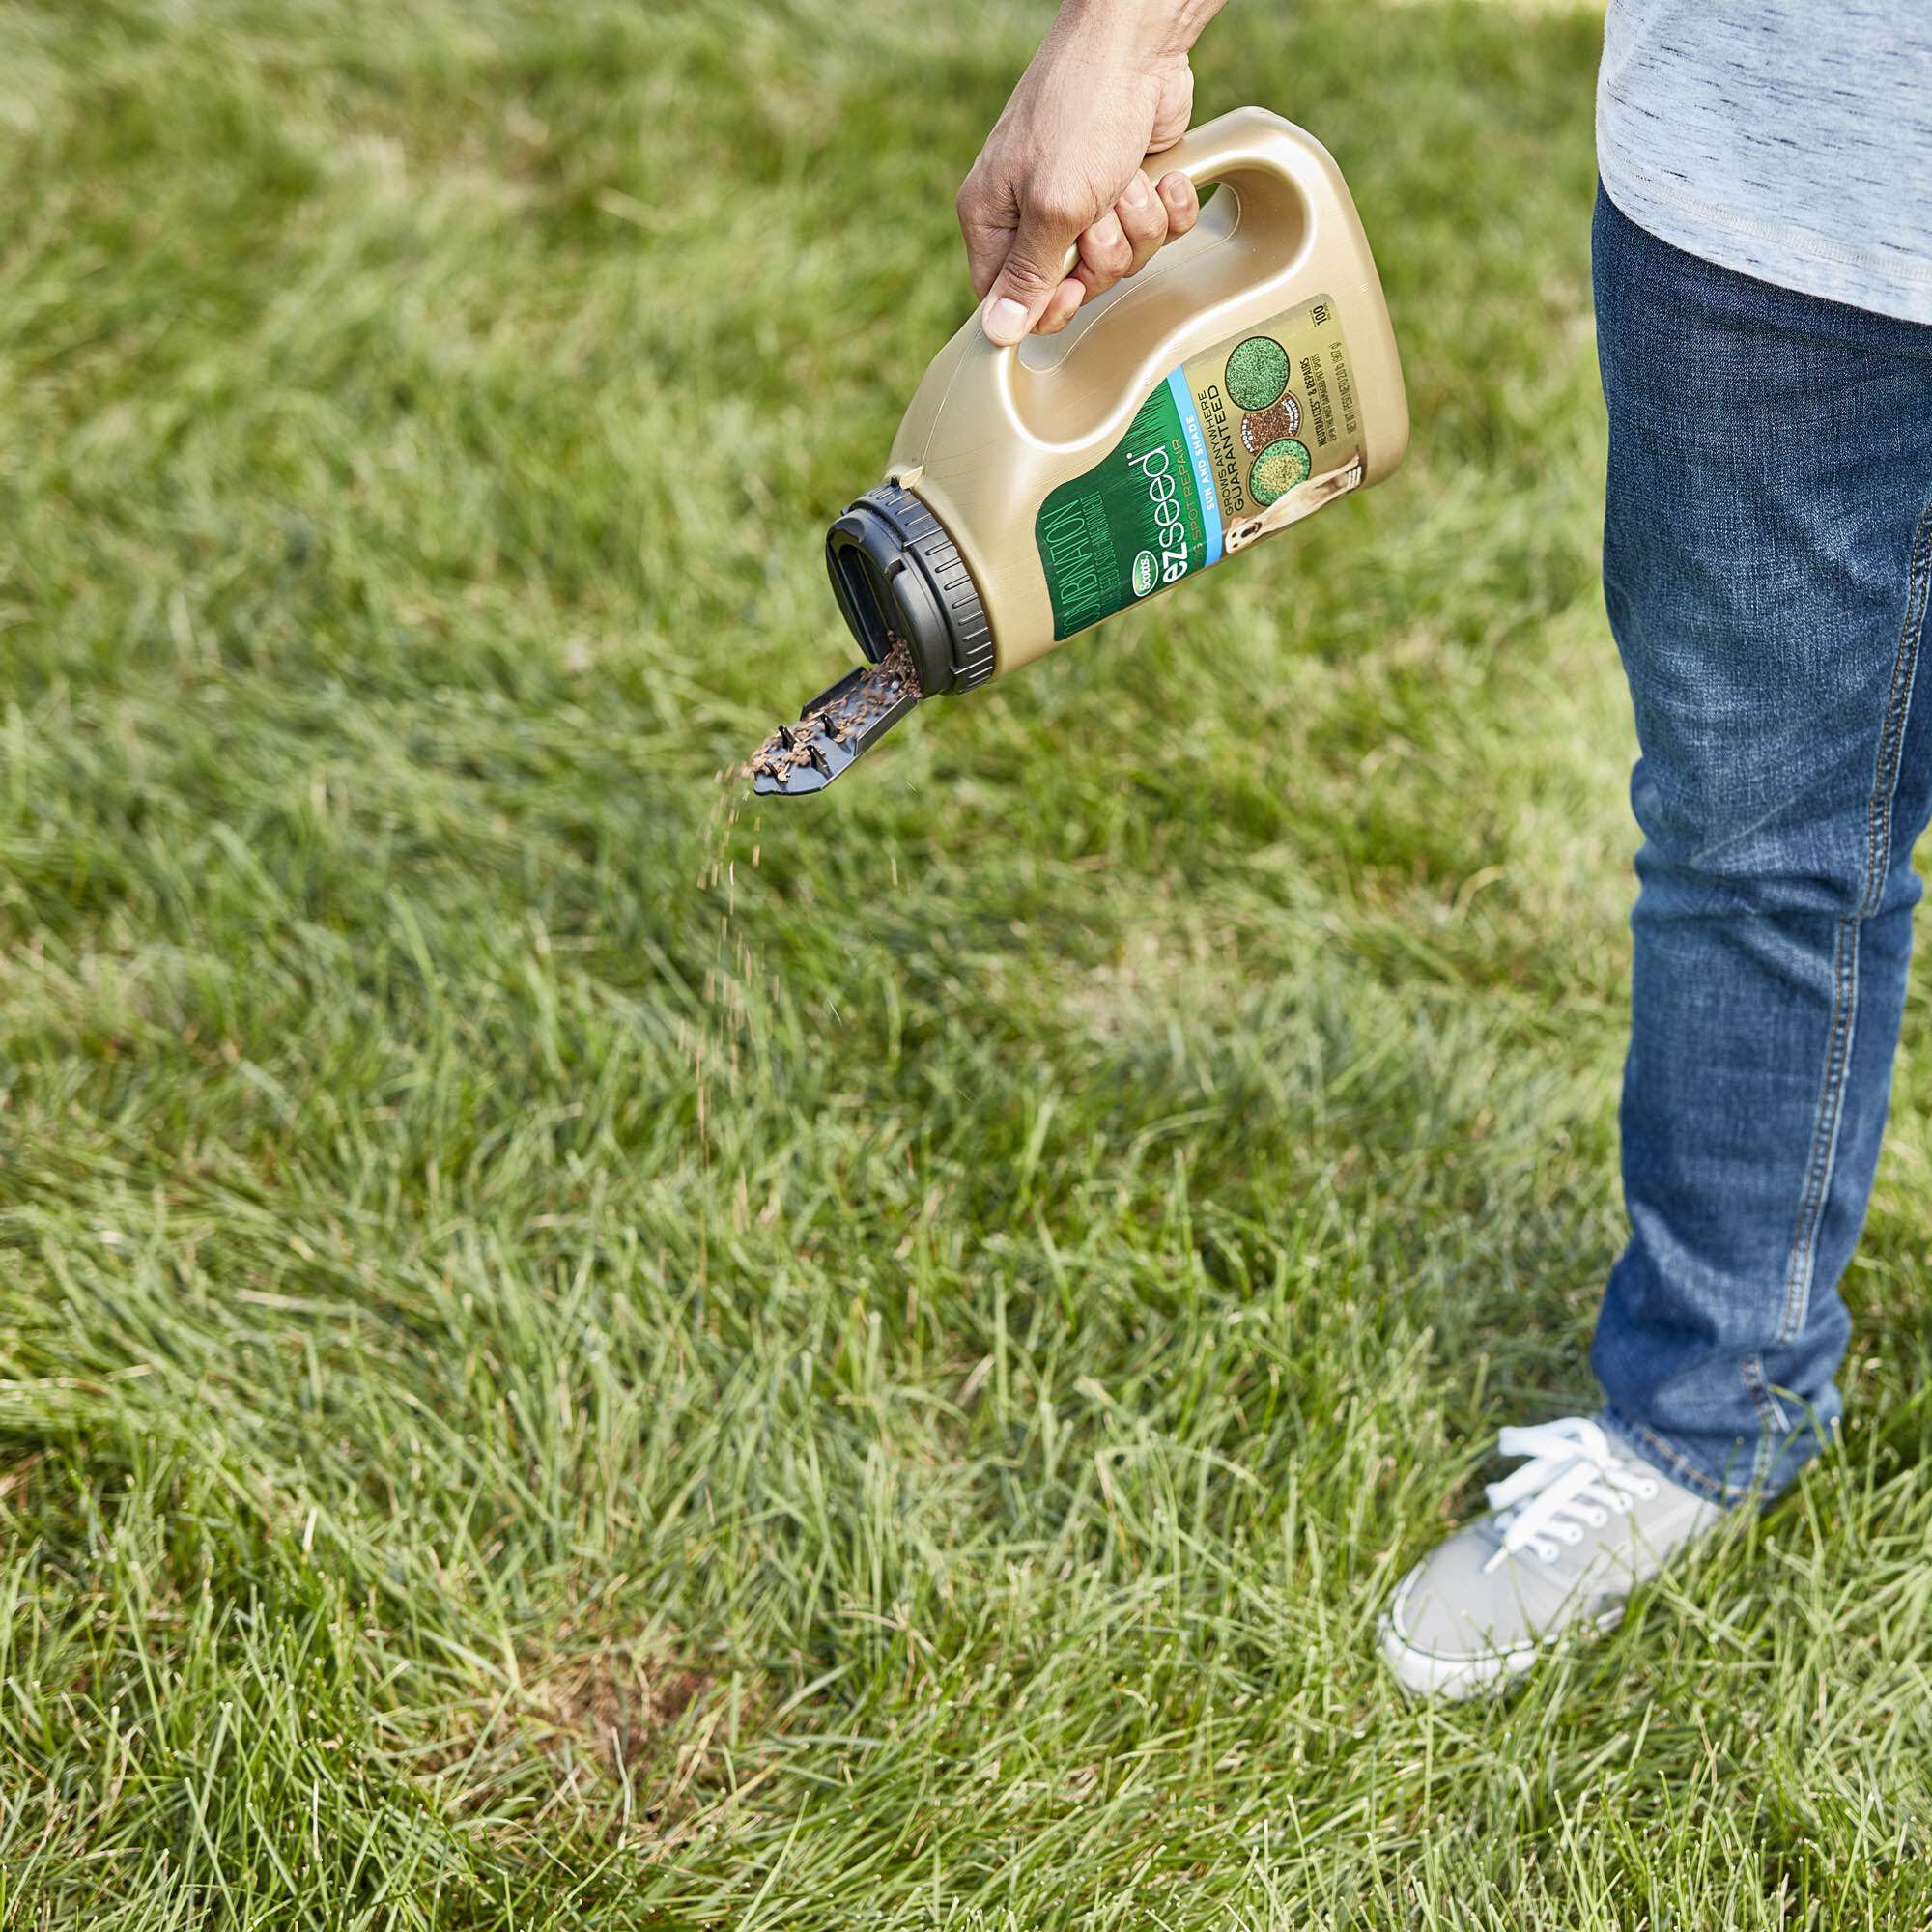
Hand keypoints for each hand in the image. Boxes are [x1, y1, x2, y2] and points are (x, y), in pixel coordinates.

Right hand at [957, 1, 1216, 345]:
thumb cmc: (1080, 111)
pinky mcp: (1129, 188)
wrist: (1138, 46)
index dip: (1046, 307)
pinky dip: (1167, 207)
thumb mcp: (1051, 206)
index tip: (1071, 289)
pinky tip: (1159, 176)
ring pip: (1121, 260)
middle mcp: (1035, 213)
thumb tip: (997, 334)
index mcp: (994, 217)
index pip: (1009, 300)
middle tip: (1100, 211)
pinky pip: (1156, 232)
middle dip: (1102, 253)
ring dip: (1136, 223)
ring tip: (1126, 179)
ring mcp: (1085, 200)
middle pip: (1073, 285)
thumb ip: (1028, 276)